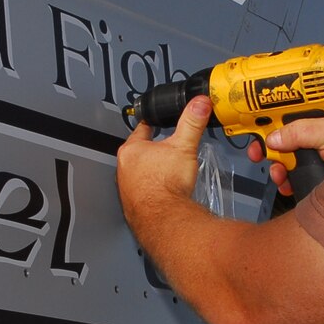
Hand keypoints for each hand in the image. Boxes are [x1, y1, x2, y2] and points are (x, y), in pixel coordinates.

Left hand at [116, 94, 212, 233]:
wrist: (164, 219)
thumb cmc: (166, 186)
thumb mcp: (184, 146)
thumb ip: (192, 123)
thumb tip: (199, 104)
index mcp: (132, 150)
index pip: (141, 130)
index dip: (151, 124)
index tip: (154, 122)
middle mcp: (124, 169)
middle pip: (139, 153)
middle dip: (152, 151)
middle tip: (165, 150)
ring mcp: (127, 189)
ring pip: (139, 174)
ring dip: (151, 172)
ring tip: (166, 173)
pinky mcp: (134, 205)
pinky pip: (143, 193)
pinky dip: (152, 191)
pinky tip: (163, 194)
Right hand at [248, 109, 323, 196]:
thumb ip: (299, 131)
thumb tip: (272, 138)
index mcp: (320, 115)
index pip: (289, 110)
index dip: (269, 117)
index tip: (254, 126)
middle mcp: (317, 133)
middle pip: (283, 136)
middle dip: (269, 147)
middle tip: (257, 155)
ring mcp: (317, 154)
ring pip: (286, 158)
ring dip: (277, 167)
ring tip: (278, 175)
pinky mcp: (316, 173)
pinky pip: (294, 175)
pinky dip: (286, 180)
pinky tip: (286, 185)